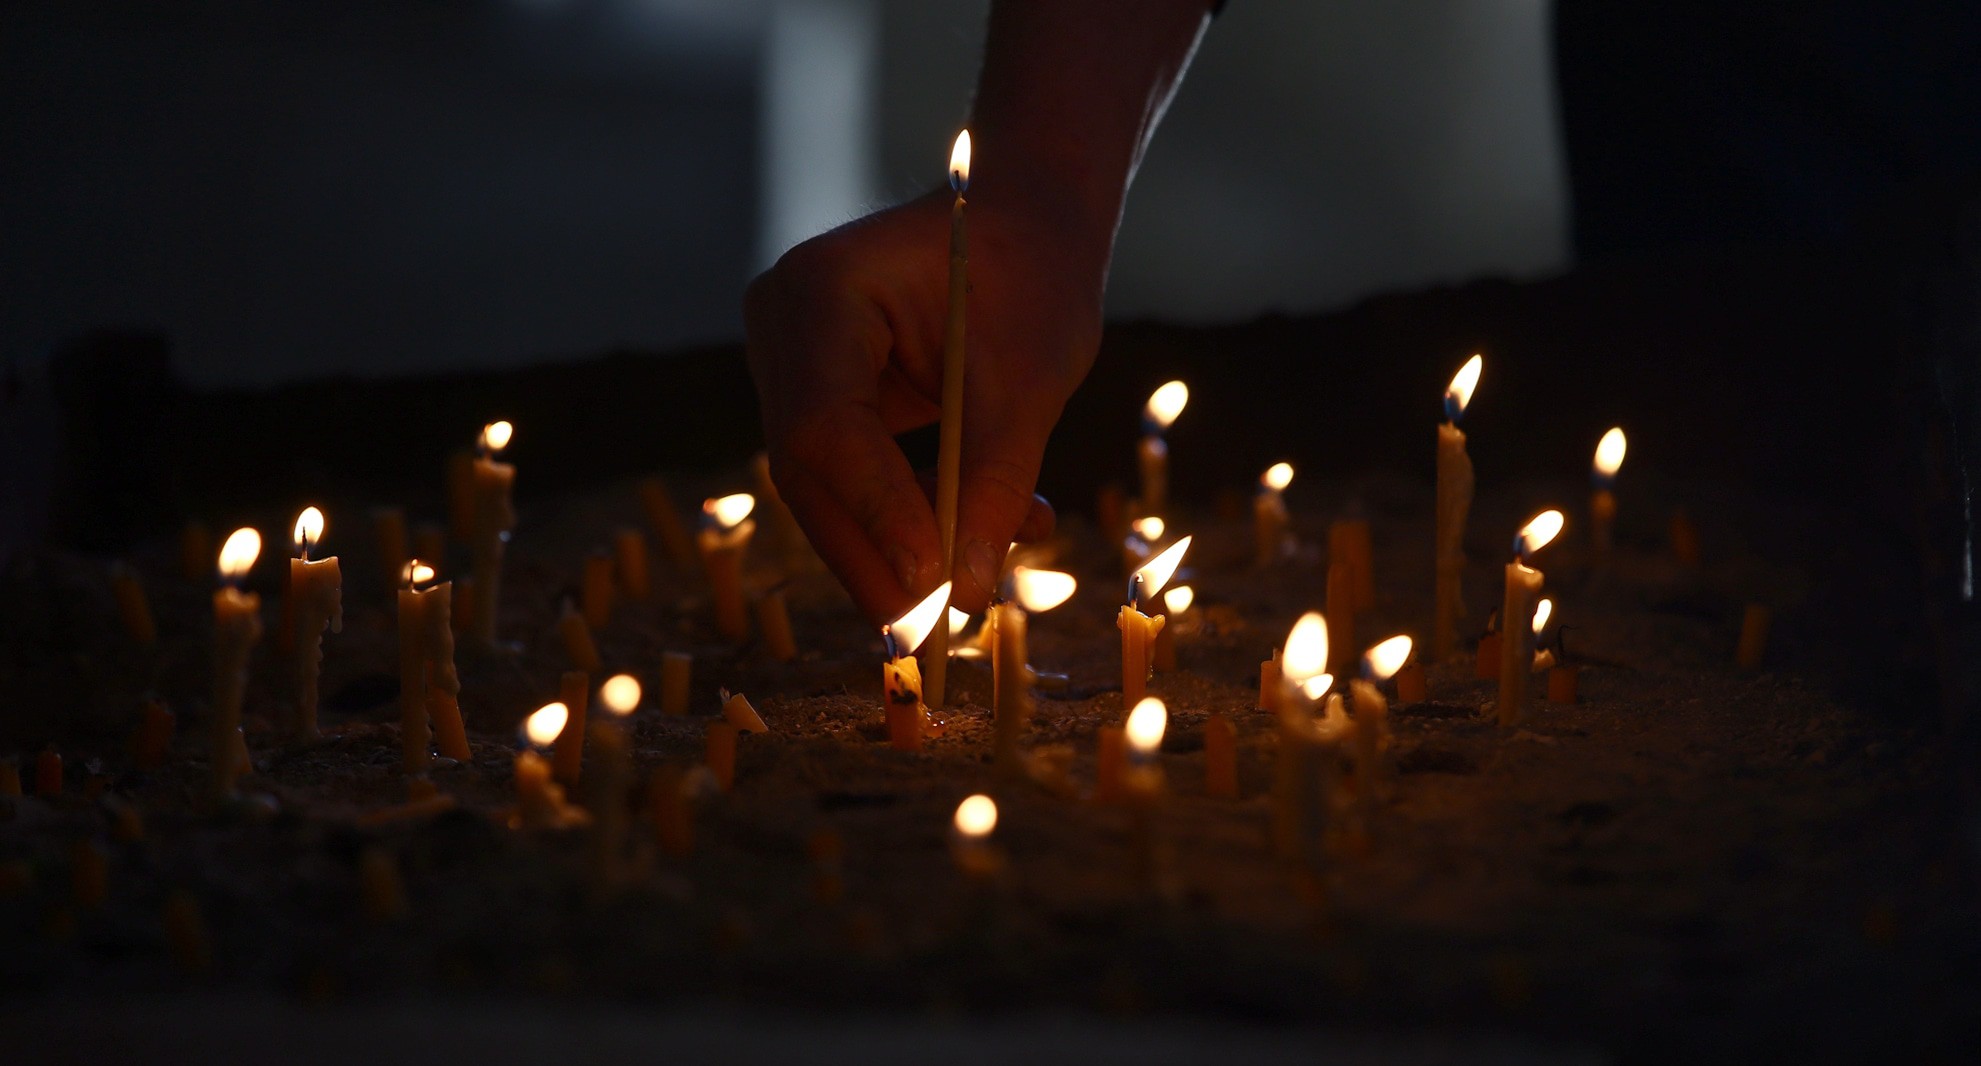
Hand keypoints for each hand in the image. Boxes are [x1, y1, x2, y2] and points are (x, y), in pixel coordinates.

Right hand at [745, 186, 1106, 622]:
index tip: (934, 586)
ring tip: (989, 571)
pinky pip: (849, 478)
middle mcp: (781, 325)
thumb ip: (992, 484)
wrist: (1022, 223)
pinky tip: (986, 532)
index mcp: (819, 290)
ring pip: (826, 489)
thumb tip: (962, 596)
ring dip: (902, 548)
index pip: (824, 427)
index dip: (875, 515)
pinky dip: (912, 518)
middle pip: (809, 472)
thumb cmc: (1032, 275)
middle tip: (941, 631)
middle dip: (878, 557)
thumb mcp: (1032, 381)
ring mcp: (787, 362)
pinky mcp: (816, 397)